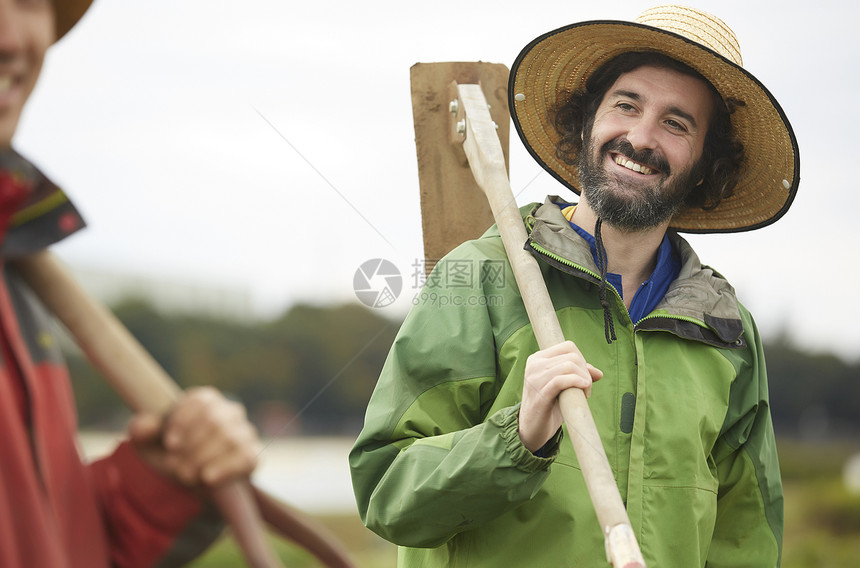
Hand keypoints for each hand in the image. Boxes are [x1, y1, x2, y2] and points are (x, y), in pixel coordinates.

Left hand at [128, 387, 261, 486]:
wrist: (189, 482)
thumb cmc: (169, 454)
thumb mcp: (148, 443)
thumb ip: (142, 429)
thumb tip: (144, 425)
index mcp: (205, 400)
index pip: (201, 402)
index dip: (184, 422)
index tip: (170, 444)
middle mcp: (229, 411)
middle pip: (215, 421)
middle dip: (192, 446)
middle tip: (174, 465)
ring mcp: (244, 433)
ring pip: (231, 439)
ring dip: (204, 459)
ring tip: (185, 475)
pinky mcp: (251, 456)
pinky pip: (245, 458)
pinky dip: (225, 469)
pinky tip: (208, 478)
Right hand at [518, 341, 602, 452]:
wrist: (532, 429)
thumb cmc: (548, 406)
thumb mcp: (562, 387)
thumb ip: (577, 376)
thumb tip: (599, 373)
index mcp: (537, 359)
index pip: (568, 346)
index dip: (582, 360)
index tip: (584, 377)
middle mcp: (534, 365)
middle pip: (571, 356)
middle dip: (585, 371)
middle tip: (586, 388)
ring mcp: (535, 379)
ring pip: (569, 366)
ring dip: (584, 379)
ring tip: (585, 393)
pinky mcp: (539, 394)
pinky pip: (562, 380)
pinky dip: (577, 382)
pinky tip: (584, 392)